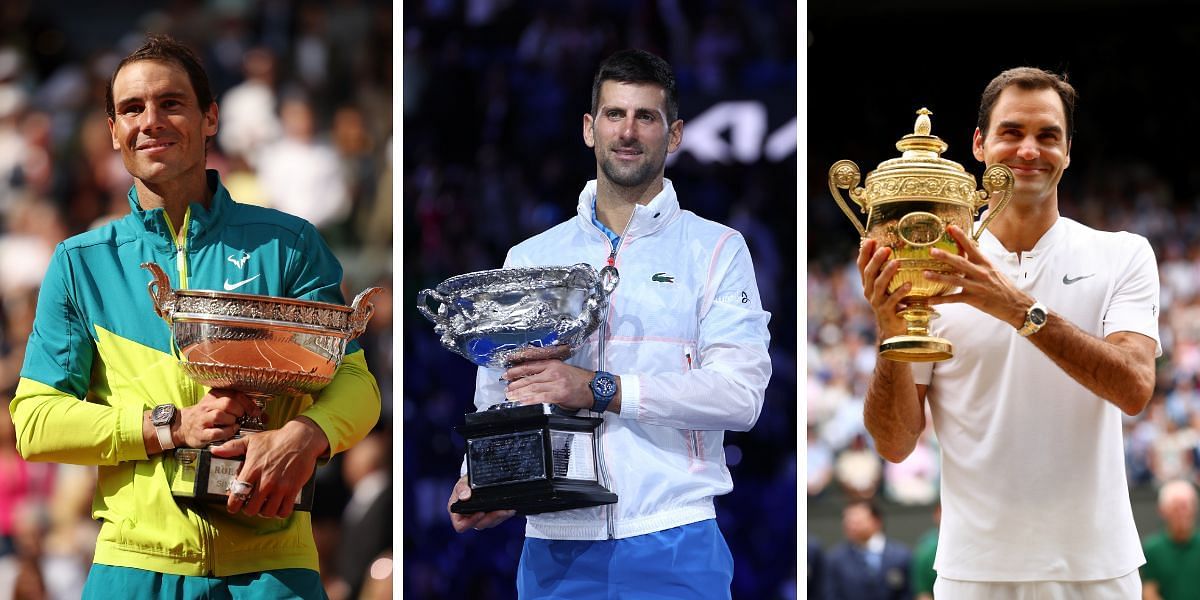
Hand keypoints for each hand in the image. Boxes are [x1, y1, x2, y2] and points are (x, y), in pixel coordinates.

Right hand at [175, 388, 261, 447]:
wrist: (182, 426)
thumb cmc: (206, 415)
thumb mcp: (219, 405)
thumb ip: (239, 406)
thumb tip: (263, 415)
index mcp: (214, 396)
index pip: (234, 394)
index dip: (248, 403)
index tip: (256, 412)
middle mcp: (207, 406)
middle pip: (227, 403)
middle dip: (240, 410)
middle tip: (243, 417)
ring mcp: (203, 420)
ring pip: (219, 415)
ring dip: (232, 421)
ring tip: (235, 424)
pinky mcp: (200, 434)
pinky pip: (215, 432)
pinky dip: (226, 433)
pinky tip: (230, 432)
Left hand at [210, 417, 327, 518]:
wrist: (301, 438)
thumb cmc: (276, 439)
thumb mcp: (252, 440)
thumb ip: (232, 447)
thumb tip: (215, 451)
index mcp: (252, 469)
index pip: (237, 495)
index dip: (233, 505)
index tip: (233, 506)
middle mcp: (265, 480)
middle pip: (251, 509)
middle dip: (249, 509)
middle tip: (251, 505)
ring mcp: (280, 486)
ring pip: (268, 512)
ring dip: (265, 512)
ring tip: (264, 506)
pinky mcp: (293, 489)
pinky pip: (284, 510)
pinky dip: (280, 512)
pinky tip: (278, 506)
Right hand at [448, 475, 514, 532]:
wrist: (475, 480)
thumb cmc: (466, 483)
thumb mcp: (462, 482)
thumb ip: (462, 488)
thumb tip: (465, 496)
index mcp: (458, 513)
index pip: (461, 525)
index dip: (471, 521)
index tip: (481, 512)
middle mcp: (469, 518)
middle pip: (479, 525)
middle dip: (491, 518)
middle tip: (500, 511)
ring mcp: (480, 518)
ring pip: (490, 523)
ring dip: (499, 517)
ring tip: (507, 510)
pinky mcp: (490, 517)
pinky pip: (498, 519)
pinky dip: (504, 514)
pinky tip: (510, 509)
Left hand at [502, 360, 593, 409]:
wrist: (595, 388)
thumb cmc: (581, 381)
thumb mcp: (563, 371)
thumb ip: (548, 376)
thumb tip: (533, 383)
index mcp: (553, 364)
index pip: (530, 366)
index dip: (516, 370)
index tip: (507, 375)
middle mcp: (553, 372)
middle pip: (529, 377)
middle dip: (515, 384)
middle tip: (506, 389)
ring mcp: (556, 382)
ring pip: (533, 387)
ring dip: (519, 393)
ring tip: (510, 396)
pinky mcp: (559, 394)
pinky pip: (540, 397)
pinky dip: (529, 399)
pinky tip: (522, 401)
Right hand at [857, 238, 910, 338]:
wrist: (892, 329)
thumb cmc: (892, 304)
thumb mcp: (887, 287)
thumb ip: (886, 272)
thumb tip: (892, 249)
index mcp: (867, 284)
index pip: (862, 266)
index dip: (864, 253)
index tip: (870, 240)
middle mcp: (869, 292)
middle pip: (869, 273)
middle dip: (876, 260)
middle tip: (886, 248)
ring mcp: (876, 302)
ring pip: (879, 285)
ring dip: (888, 273)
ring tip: (896, 262)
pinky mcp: (886, 311)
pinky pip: (893, 300)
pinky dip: (900, 292)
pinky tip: (908, 284)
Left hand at [925, 225, 1030, 327]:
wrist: (1017, 305)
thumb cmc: (1004, 287)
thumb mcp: (993, 270)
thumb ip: (978, 262)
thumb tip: (966, 252)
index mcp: (985, 263)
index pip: (972, 247)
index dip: (961, 237)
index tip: (951, 228)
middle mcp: (981, 273)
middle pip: (960, 262)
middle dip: (945, 256)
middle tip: (932, 251)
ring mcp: (977, 286)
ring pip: (955, 280)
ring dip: (939, 277)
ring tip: (925, 274)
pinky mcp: (974, 299)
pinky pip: (955, 299)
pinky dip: (942, 300)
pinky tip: (930, 300)